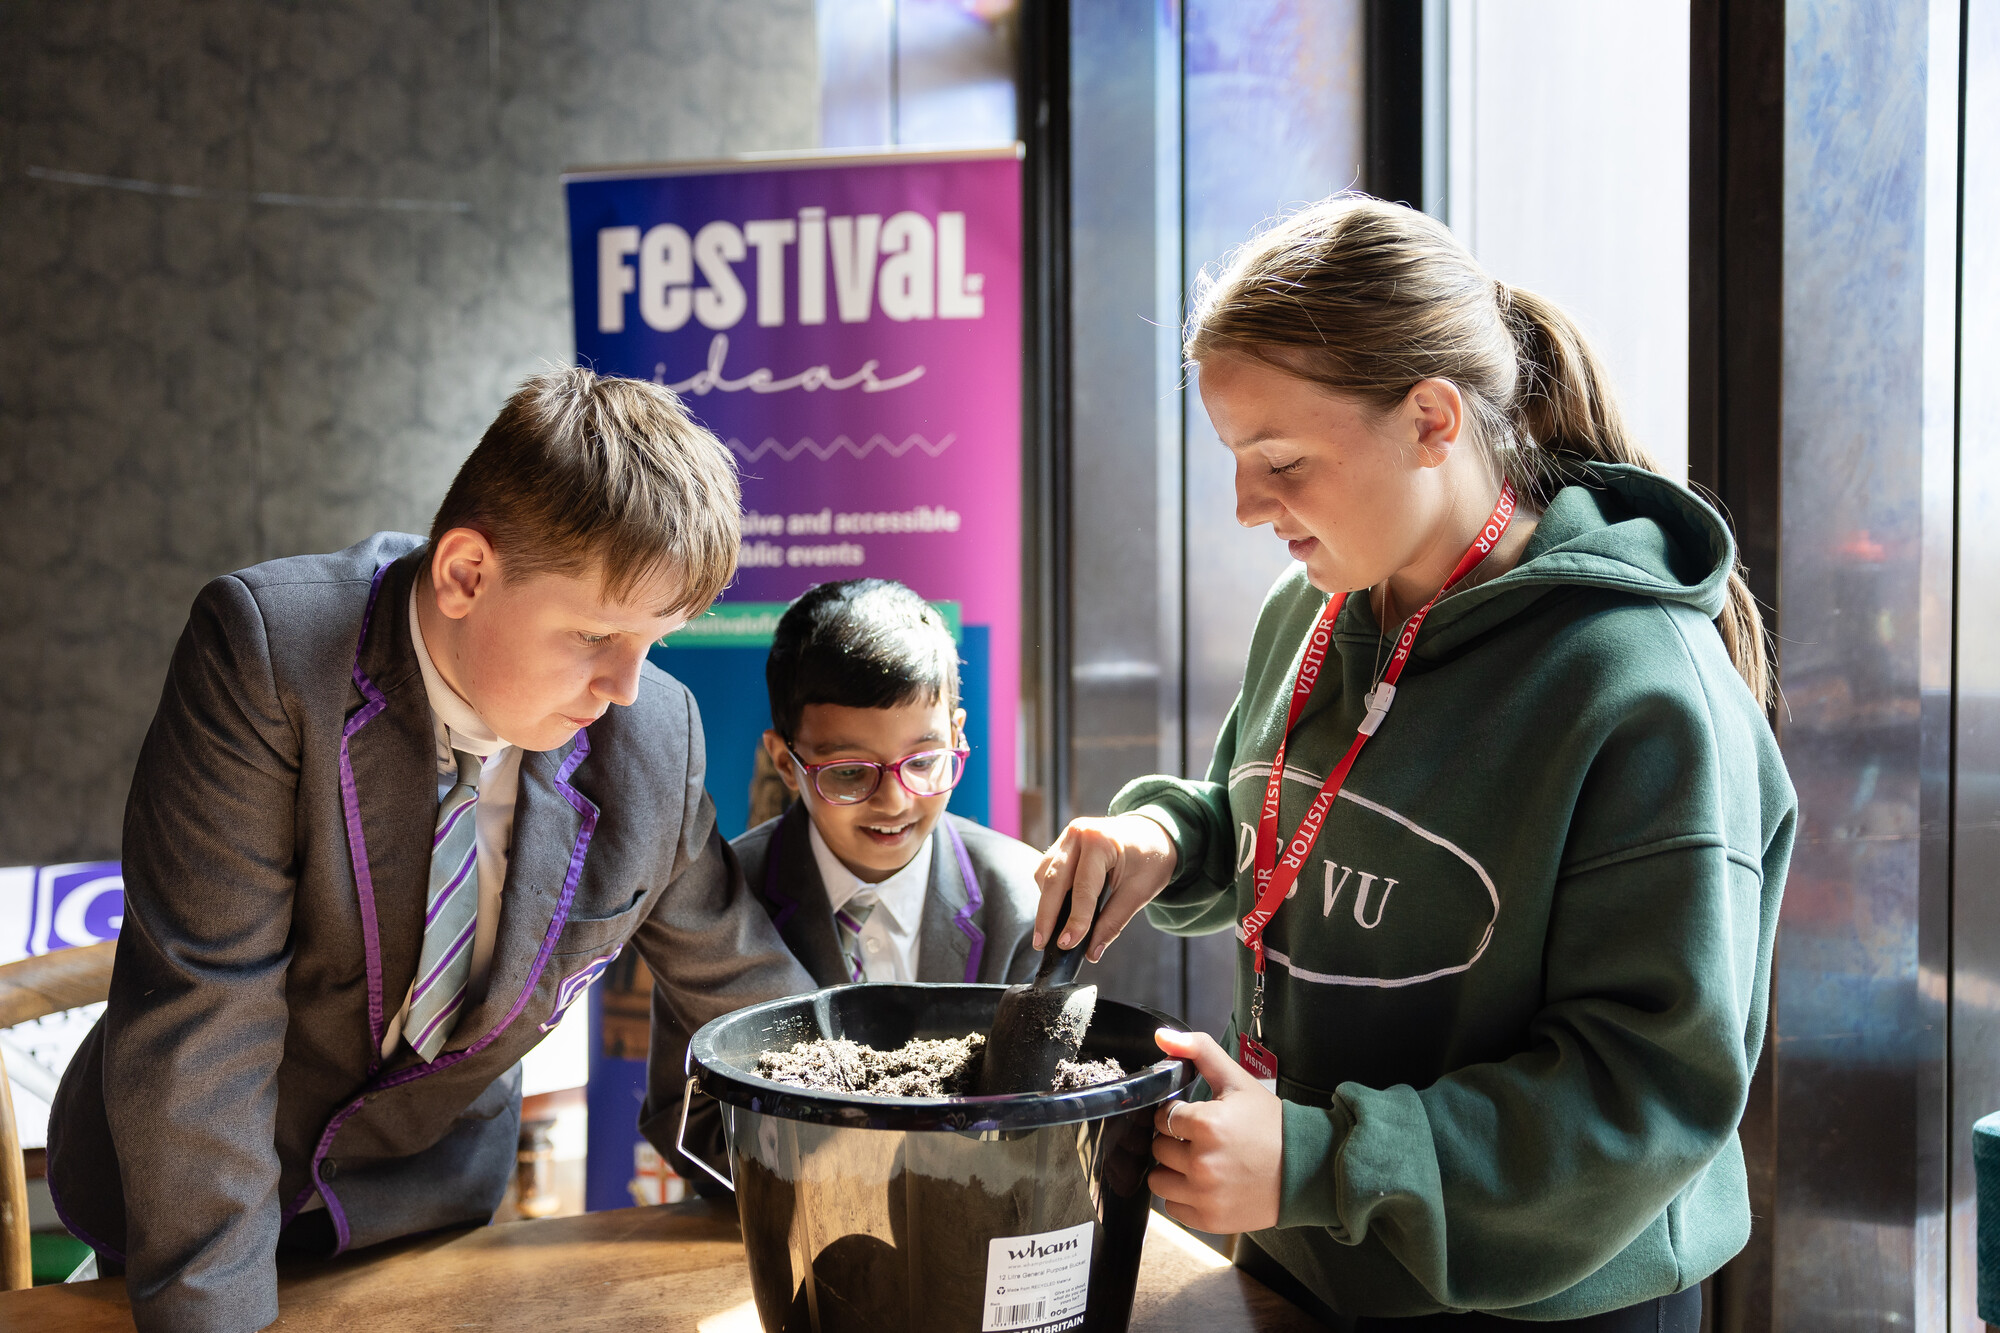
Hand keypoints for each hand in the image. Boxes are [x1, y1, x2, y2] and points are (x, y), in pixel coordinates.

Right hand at [1033, 814, 1179, 961]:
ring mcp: (1068, 836)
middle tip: (1041, 944)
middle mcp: (1078, 833)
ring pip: (1045, 875)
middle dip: (1047, 915)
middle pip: (1054, 880)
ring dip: (1046, 903)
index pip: (1083, 888)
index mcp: (1101, 841)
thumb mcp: (1140, 892)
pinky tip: (1056, 910)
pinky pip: (1047, 869)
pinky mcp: (1063, 843)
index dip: (1074, 920)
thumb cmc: (1151, 858)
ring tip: (1049, 931)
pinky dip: (1049, 891)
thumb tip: (1092, 952)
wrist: (1153, 832)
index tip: (1066, 945)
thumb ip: (1114, 922)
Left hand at [1148, 1028, 1281, 1233]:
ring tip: (1200, 1162)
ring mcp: (1205, 1195)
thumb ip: (1198, 1050)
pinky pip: (1172, 1207)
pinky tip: (1207, 1184)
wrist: (1306, 1169)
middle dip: (1175, 1141)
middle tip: (1202, 1140)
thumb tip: (1161, 1036)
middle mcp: (1203, 1163)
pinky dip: (1184, 1196)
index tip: (1196, 1118)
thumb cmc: (1270, 1124)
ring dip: (1173, 1170)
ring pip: (1158, 1179)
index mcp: (1208, 1124)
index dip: (1177, 1115)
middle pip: (1158, 1147)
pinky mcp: (1209, 1220)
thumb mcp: (1237, 1080)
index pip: (1163, 1116)